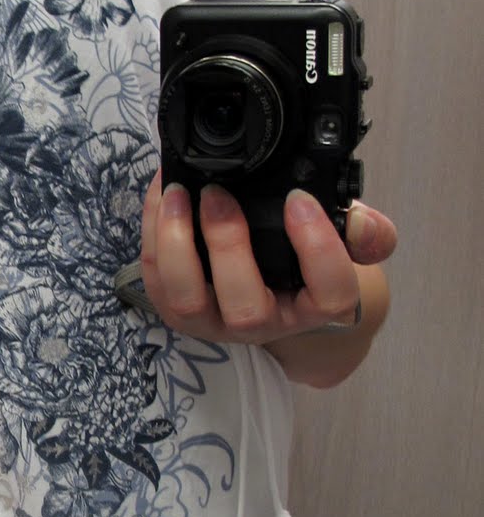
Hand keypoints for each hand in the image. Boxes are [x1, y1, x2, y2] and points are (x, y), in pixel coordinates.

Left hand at [140, 177, 396, 346]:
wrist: (273, 282)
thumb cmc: (307, 257)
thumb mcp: (346, 240)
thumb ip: (365, 231)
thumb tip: (361, 221)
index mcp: (315, 306)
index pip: (330, 293)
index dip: (317, 249)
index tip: (300, 201)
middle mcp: (264, 323)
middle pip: (245, 308)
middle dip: (226, 246)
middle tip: (217, 193)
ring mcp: (215, 322)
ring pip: (186, 302)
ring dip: (174, 245)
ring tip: (177, 193)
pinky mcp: (177, 308)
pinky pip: (155, 281)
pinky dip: (151, 236)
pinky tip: (161, 196)